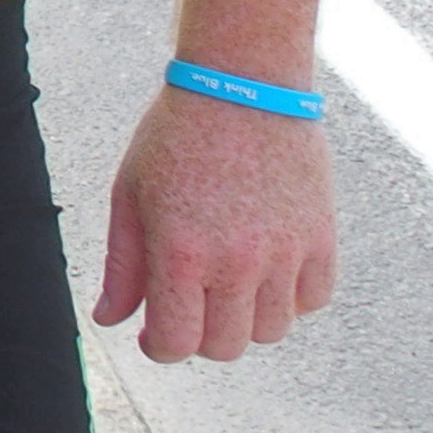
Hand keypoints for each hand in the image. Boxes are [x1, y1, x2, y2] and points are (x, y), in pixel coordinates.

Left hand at [93, 88, 337, 361]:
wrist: (242, 84)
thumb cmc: (176, 135)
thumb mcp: (131, 194)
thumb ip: (122, 265)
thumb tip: (111, 319)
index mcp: (179, 251)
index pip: (177, 343)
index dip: (161, 348)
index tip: (156, 334)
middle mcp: (236, 260)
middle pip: (226, 347)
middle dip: (201, 337)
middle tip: (191, 307)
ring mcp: (284, 252)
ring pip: (272, 331)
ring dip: (246, 319)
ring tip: (228, 283)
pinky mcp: (321, 237)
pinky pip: (313, 300)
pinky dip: (291, 298)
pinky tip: (268, 270)